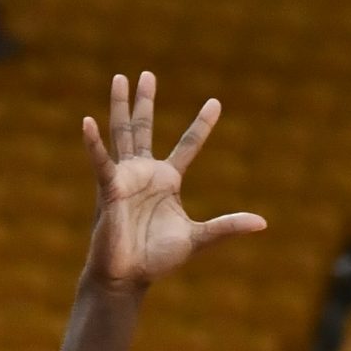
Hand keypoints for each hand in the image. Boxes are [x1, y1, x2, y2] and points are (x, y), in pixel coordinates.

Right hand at [79, 72, 264, 295]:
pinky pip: (101, 162)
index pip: (189, 145)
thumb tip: (262, 222)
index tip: (216, 102)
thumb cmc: (158, 258)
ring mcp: (125, 178)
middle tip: (147, 74)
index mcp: (167, 180)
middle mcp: (145, 173)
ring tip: (120, 78)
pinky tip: (87, 122)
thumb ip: (228, 227)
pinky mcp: (109, 189)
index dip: (202, 124)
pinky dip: (94, 144)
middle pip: (145, 128)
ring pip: (122, 133)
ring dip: (121, 107)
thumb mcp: (200, 238)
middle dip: (145, 102)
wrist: (129, 276)